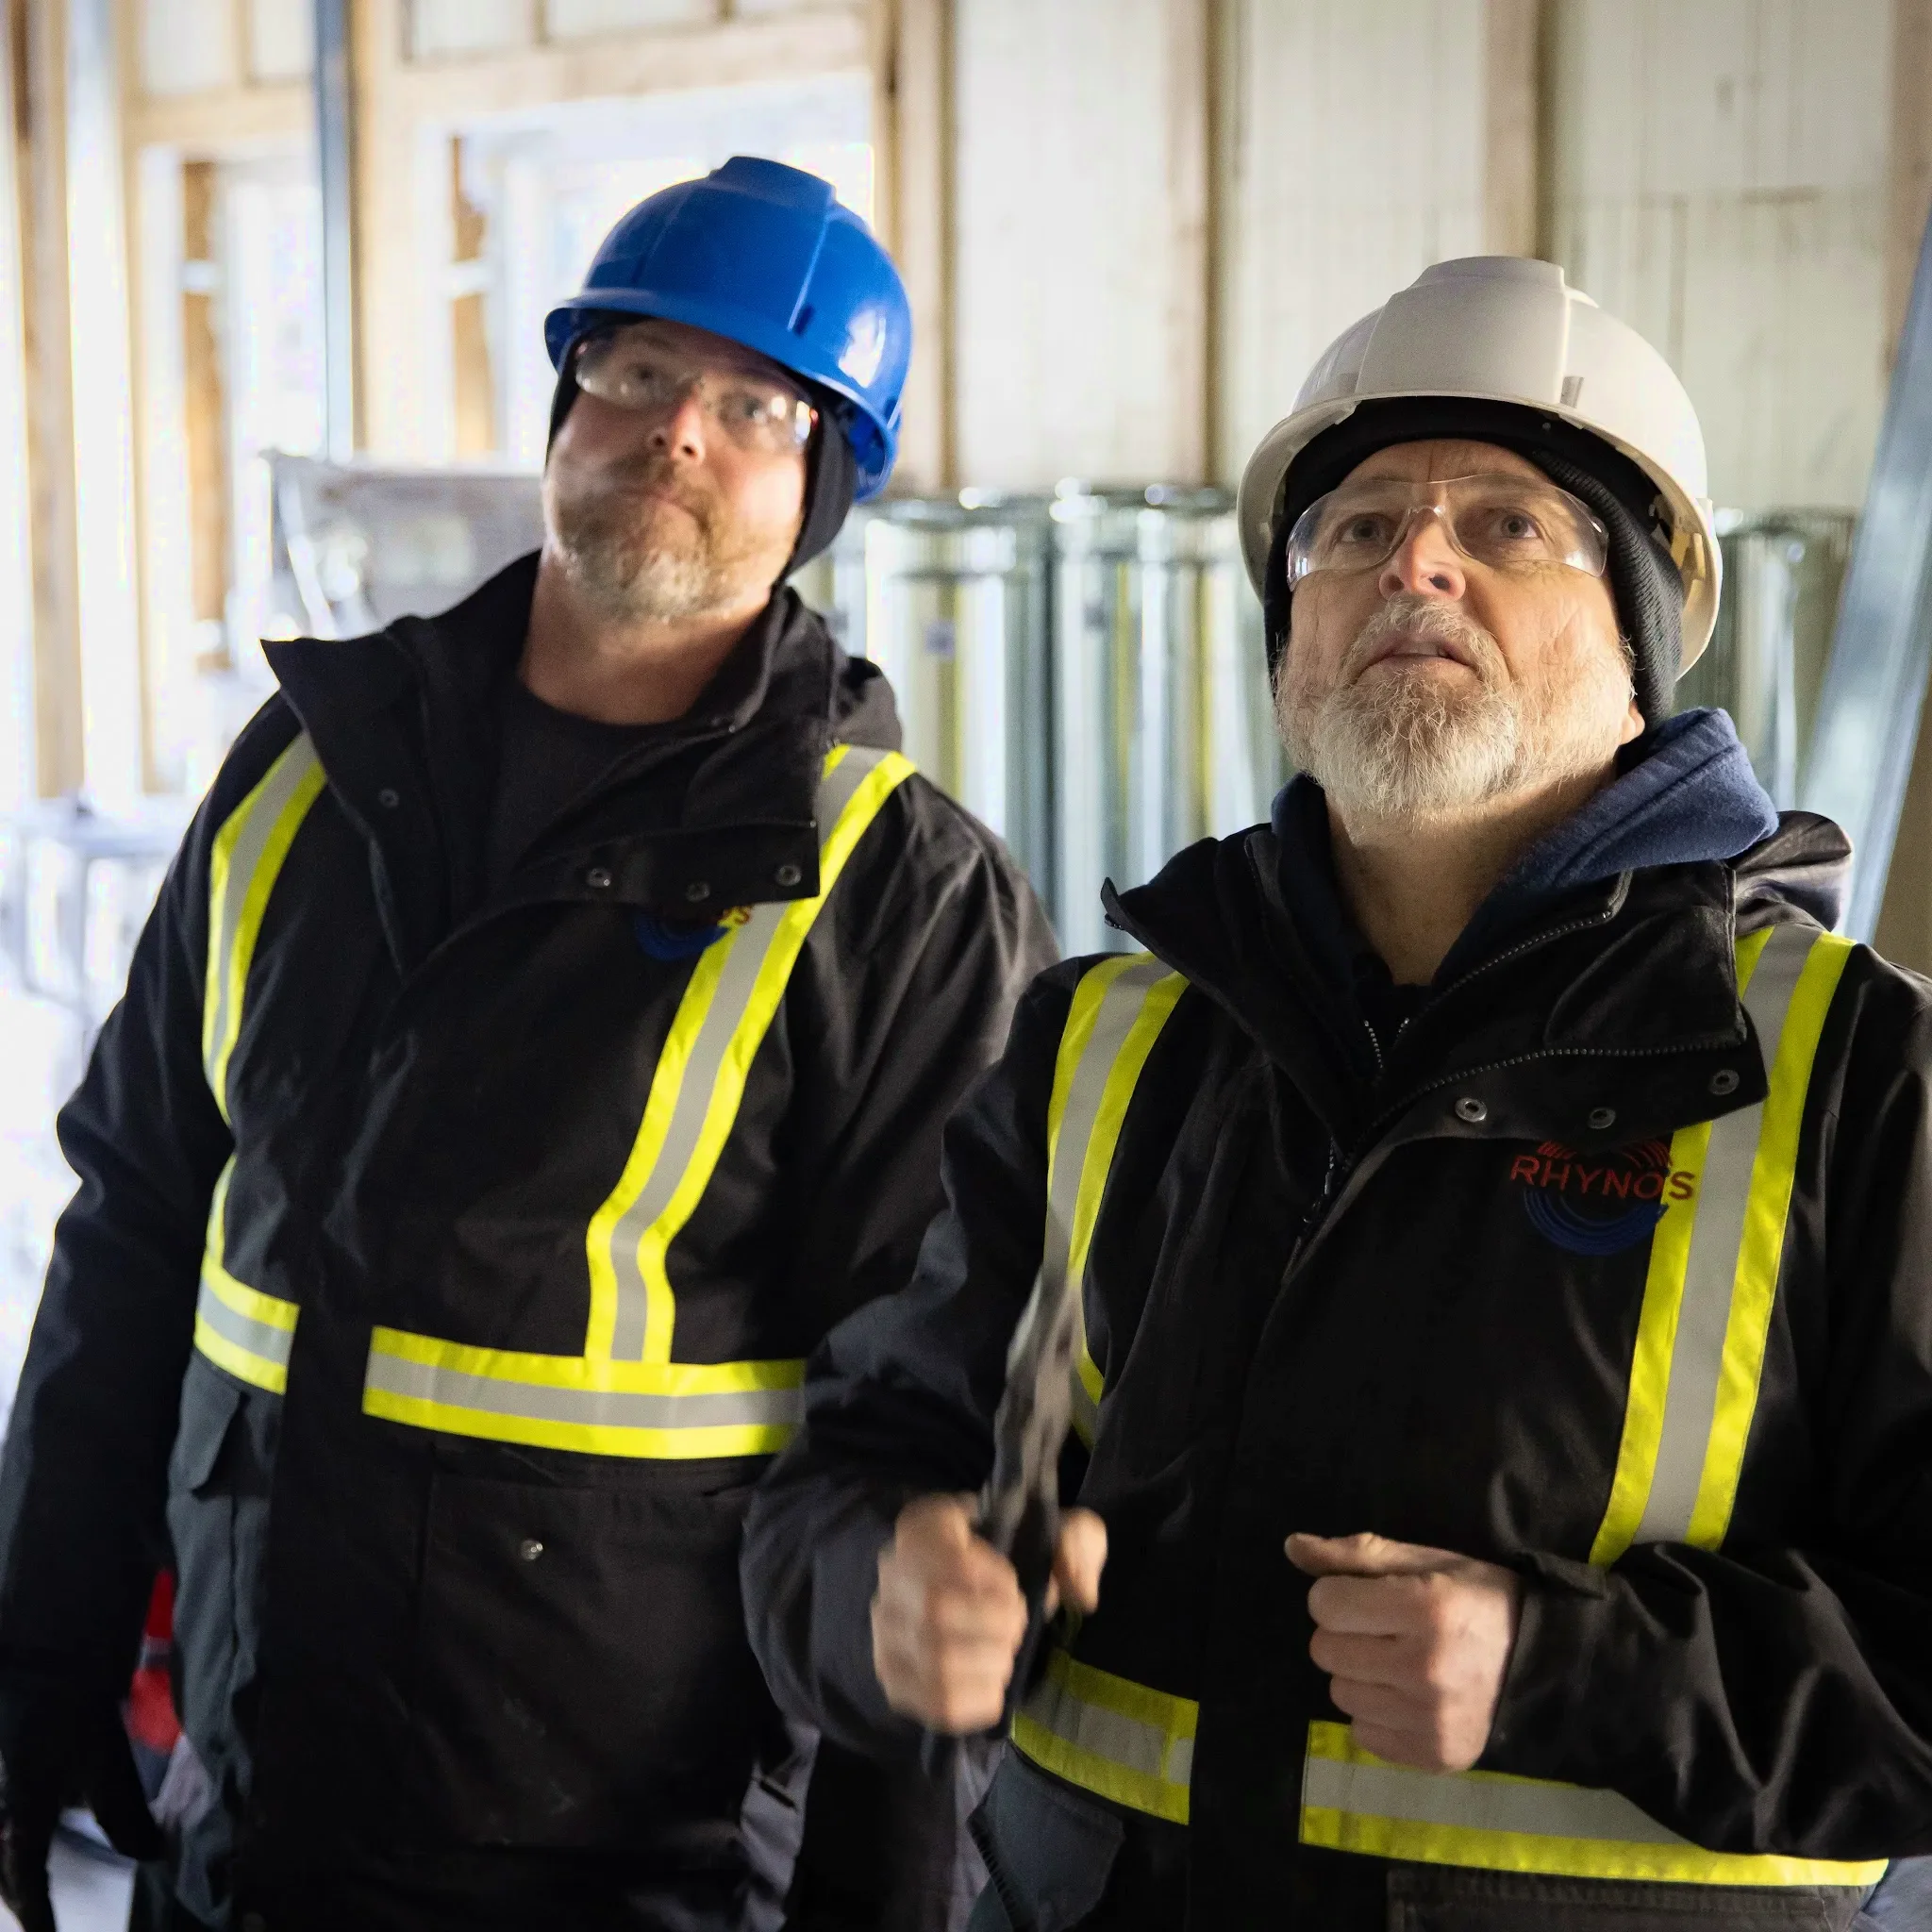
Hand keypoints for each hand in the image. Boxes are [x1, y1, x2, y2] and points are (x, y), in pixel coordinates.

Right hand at [0, 1679, 164, 1931]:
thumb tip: (152, 1856)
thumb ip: (128, 1817)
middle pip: (2, 1872)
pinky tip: (20, 1846)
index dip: (40, 1915)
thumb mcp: (109, 1767)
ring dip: (10, 1874)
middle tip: (40, 1920)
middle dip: (20, 1897)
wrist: (44, 1664)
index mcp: (22, 1817)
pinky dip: (7, 1849)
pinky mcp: (3, 1783)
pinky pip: (0, 1827)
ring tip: (30, 1891)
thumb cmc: (77, 1714)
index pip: (28, 1880)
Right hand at [872, 1495, 1106, 1732]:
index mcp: (924, 1525)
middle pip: (935, 1611)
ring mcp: (886, 1630)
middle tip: (1017, 1624)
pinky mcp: (895, 1680)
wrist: (979, 1599)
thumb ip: (1080, 1540)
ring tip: (1004, 1653)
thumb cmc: (1021, 1557)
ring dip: (989, 1662)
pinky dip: (980, 1700)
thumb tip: (1080, 1592)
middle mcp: (891, 1574)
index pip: (938, 1546)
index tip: (1013, 1586)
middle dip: (993, 1624)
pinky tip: (992, 1682)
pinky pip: (936, 1704)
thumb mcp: (1058, 1530)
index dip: (987, 1574)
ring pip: (935, 1662)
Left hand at [1286, 1530, 1521, 1771]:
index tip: (1368, 1597)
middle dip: (1345, 1634)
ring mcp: (1429, 1720)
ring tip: (1399, 1664)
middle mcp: (1424, 1669)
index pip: (1324, 1604)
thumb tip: (1293, 1547)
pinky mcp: (1432, 1756)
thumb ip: (1356, 1554)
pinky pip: (1362, 1733)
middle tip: (1385, 1631)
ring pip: (1339, 1693)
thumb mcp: (1426, 1562)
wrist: (1544, 1664)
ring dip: (1359, 1675)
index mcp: (1425, 1609)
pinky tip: (1409, 1698)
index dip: (1338, 1595)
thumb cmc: (1478, 1600)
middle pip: (1325, 1650)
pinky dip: (1377, 1714)